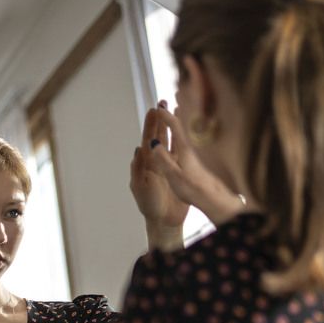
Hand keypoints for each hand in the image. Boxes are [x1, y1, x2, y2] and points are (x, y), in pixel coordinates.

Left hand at [130, 103, 188, 234]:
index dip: (150, 125)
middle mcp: (156, 162)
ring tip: (174, 111)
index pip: (147, 140)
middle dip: (159, 120)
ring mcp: (168, 166)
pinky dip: (182, 140)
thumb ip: (138, 169)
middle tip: (162, 102)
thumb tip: (138, 149)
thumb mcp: (140, 187)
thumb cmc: (149, 205)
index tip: (153, 110)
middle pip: (158, 136)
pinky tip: (185, 131)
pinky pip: (180, 152)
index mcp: (145, 164)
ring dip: (170, 127)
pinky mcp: (179, 172)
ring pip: (169, 142)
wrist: (164, 220)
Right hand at [147, 106, 246, 226]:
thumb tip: (154, 144)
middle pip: (182, 124)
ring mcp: (197, 153)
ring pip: (187, 131)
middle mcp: (192, 148)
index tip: (158, 108)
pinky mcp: (200, 161)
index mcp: (184, 149)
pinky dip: (185, 131)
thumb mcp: (174, 175)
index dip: (165, 116)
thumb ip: (162, 159)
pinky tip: (185, 135)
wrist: (213, 198)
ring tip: (176, 111)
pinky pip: (190, 139)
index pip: (174, 126)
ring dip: (179, 121)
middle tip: (165, 103)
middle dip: (172, 113)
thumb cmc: (194, 189)